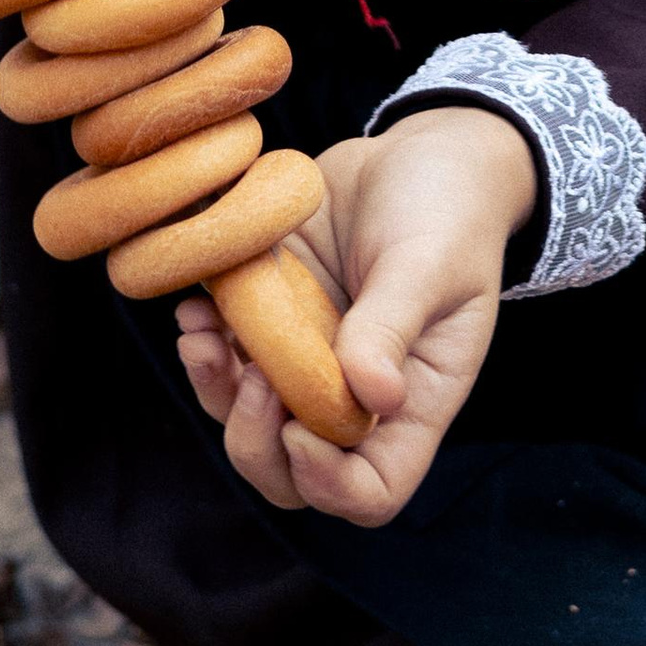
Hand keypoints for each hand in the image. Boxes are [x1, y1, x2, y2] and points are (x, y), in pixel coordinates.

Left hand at [176, 108, 537, 525]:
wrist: (421, 154)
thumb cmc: (448, 212)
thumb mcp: (432, 264)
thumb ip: (393, 324)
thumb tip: (372, 395)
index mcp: (412, 402)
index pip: (371, 491)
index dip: (328, 483)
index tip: (301, 427)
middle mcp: (354, 397)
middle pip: (291, 474)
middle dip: (255, 443)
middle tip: (252, 375)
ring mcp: (308, 360)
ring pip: (246, 420)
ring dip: (215, 392)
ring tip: (202, 335)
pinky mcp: (274, 319)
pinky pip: (225, 359)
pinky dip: (203, 345)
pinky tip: (197, 305)